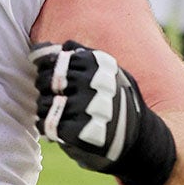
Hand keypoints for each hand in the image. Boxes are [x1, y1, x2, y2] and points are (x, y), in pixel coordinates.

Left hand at [30, 40, 175, 184]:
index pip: (56, 59)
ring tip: (59, 112)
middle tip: (55, 96)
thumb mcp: (109, 71)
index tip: (53, 77)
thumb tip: (57, 46)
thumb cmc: (118, 100)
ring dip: (46, 108)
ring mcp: (84, 108)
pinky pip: (46, 124)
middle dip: (45, 88)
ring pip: (43, 102)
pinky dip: (47, 126)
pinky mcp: (78, 132)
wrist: (140, 139)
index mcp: (97, 64)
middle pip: (46, 80)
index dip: (47, 68)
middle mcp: (91, 83)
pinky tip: (59, 127)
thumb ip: (83, 55)